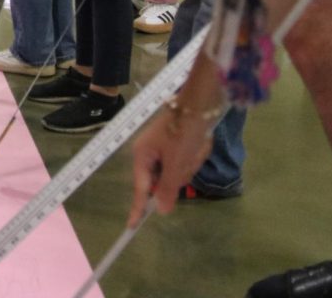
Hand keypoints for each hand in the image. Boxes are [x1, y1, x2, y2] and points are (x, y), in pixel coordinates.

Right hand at [128, 105, 213, 225]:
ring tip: (196, 149)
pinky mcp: (174, 145)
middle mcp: (148, 153)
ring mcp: (161, 148)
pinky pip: (182, 163)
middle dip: (179, 175)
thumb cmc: (183, 133)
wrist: (200, 104)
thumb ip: (167, 188)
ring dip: (189, 165)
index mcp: (142, 156)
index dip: (138, 208)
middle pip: (162, 181)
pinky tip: (198, 146)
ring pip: (175, 173)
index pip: (140, 189)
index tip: (131, 227)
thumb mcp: (176, 163)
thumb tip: (160, 210)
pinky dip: (192, 158)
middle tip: (189, 160)